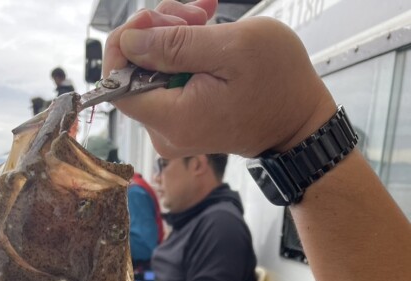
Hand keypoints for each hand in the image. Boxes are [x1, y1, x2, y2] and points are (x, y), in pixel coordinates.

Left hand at [103, 0, 335, 156]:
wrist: (300, 120)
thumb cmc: (279, 85)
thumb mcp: (231, 49)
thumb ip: (175, 44)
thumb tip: (130, 41)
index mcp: (173, 118)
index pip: (115, 86)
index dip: (125, 44)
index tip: (152, 18)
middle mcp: (165, 131)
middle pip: (133, 74)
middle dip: (157, 32)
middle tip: (195, 12)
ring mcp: (173, 128)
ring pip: (151, 72)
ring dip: (172, 35)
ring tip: (205, 17)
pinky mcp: (183, 120)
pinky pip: (167, 80)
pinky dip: (182, 51)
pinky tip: (204, 30)